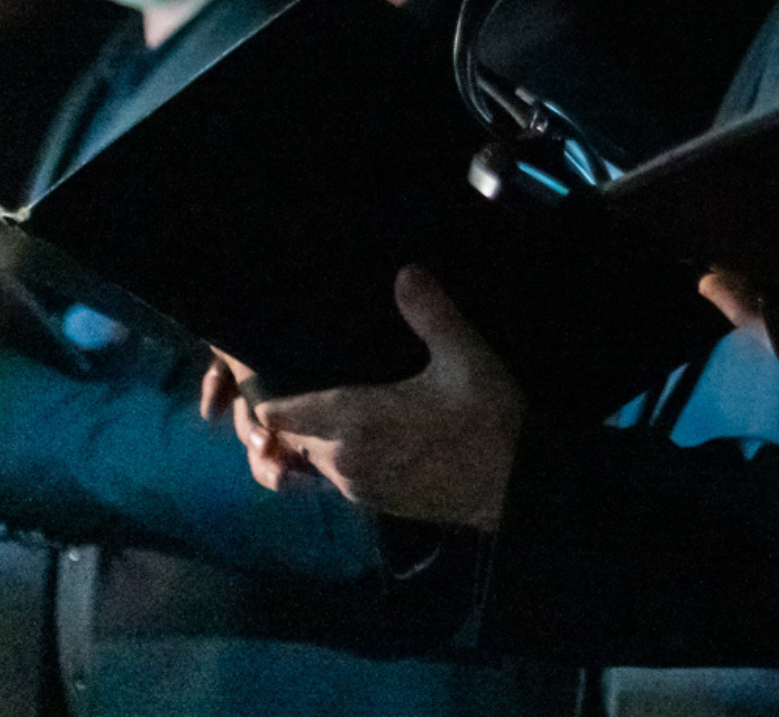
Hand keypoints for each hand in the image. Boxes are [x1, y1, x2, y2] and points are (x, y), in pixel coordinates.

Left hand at [248, 267, 522, 530]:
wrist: (516, 488)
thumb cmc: (488, 420)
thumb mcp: (465, 358)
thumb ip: (431, 314)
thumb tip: (406, 271)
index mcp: (356, 422)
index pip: (284, 414)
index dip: (267, 398)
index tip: (262, 376)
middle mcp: (345, 460)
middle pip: (293, 439)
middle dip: (288, 418)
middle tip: (293, 384)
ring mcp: (359, 488)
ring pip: (314, 461)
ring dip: (313, 439)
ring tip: (324, 408)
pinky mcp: (377, 506)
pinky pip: (338, 479)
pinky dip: (337, 458)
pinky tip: (360, 438)